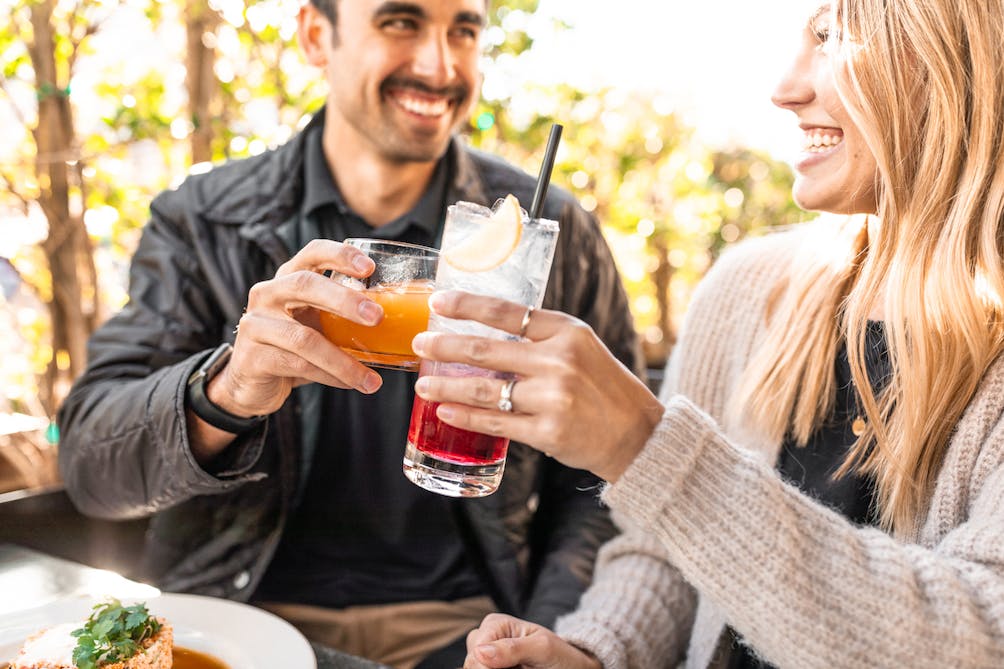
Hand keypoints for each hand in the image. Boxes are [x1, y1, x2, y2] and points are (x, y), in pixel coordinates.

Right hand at [210, 239, 384, 417]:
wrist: (252, 383)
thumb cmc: (294, 347)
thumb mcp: (317, 324)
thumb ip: (343, 315)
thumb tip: (396, 318)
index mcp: (288, 278)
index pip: (312, 253)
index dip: (340, 255)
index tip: (369, 268)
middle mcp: (267, 294)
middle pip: (305, 285)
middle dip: (344, 300)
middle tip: (377, 317)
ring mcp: (255, 325)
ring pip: (304, 338)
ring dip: (343, 361)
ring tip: (372, 380)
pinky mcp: (252, 357)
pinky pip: (298, 365)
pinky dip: (330, 376)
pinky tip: (350, 384)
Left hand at [412, 291, 663, 482]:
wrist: (637, 434)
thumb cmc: (603, 387)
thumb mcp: (581, 347)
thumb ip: (540, 338)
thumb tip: (485, 333)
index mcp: (566, 331)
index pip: (506, 311)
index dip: (467, 305)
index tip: (437, 302)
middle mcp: (559, 360)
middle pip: (486, 350)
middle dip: (444, 347)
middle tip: (420, 344)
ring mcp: (553, 397)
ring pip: (484, 389)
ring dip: (446, 386)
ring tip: (422, 386)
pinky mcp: (548, 431)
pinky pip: (496, 423)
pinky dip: (466, 418)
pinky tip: (445, 412)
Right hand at [464, 614, 601, 668]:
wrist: (571, 667)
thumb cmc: (560, 654)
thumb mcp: (542, 648)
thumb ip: (513, 649)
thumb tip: (480, 652)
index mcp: (495, 624)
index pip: (476, 652)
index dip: (487, 667)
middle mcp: (486, 637)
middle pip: (471, 664)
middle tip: (520, 668)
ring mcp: (487, 655)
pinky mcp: (491, 666)